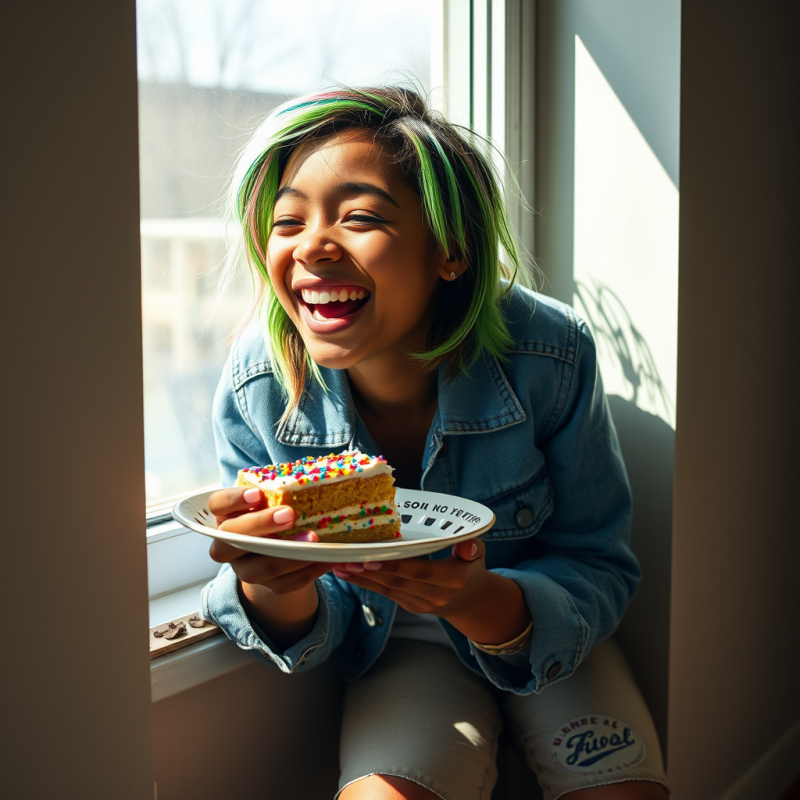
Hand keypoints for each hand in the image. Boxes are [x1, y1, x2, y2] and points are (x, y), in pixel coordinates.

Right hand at [208, 486, 329, 595]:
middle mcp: (228, 545)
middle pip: (232, 537)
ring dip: (288, 554)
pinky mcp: (268, 587)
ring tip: (314, 538)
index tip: (257, 493)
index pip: (217, 505)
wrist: (277, 556)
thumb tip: (310, 476)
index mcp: (225, 517)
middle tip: (289, 514)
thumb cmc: (275, 516)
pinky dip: (308, 570)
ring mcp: (245, 569)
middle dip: (260, 525)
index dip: (233, 499)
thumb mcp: (271, 503)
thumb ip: (279, 493)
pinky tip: (326, 557)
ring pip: (259, 567)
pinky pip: (286, 583)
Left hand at [331, 538, 488, 618]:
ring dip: (362, 578)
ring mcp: (421, 603)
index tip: (372, 558)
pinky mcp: (410, 606)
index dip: (396, 566)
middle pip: (398, 582)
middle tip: (345, 559)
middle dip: (369, 571)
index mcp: (453, 580)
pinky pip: (386, 594)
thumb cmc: (471, 567)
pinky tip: (347, 574)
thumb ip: (472, 547)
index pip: (421, 573)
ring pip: (388, 589)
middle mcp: (436, 595)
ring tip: (339, 566)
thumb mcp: (478, 555)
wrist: (470, 600)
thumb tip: (468, 544)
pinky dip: (365, 584)